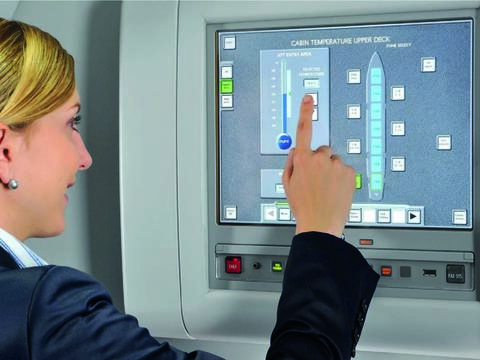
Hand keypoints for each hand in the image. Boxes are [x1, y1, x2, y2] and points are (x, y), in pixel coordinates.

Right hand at [282, 95, 355, 236]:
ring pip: (334, 161)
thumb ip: (290, 162)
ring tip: (327, 189)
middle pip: (321, 150)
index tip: (309, 98)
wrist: (320, 223)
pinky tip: (335, 190)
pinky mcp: (349, 173)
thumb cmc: (302, 205)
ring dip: (331, 170)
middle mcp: (319, 159)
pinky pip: (344, 170)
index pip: (303, 130)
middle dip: (319, 161)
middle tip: (317, 180)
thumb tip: (297, 150)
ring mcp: (336, 165)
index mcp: (302, 160)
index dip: (305, 112)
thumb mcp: (287, 184)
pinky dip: (341, 178)